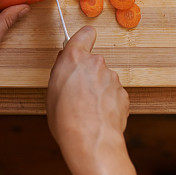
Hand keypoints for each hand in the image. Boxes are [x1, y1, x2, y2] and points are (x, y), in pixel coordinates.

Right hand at [47, 26, 138, 174]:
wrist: (91, 140)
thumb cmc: (66, 119)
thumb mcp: (52, 92)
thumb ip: (61, 73)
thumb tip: (66, 68)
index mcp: (75, 58)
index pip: (84, 34)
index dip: (83, 39)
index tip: (82, 43)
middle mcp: (96, 63)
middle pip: (93, 62)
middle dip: (87, 73)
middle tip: (77, 91)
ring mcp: (112, 78)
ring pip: (104, 79)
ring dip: (98, 89)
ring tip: (87, 109)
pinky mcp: (123, 93)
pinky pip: (113, 94)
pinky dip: (107, 102)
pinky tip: (98, 115)